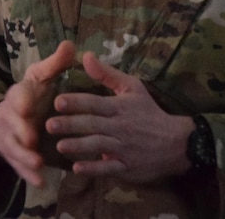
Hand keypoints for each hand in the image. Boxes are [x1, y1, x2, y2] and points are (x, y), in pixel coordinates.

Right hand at [0, 40, 75, 186]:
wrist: (8, 117)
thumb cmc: (31, 93)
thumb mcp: (41, 76)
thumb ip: (56, 64)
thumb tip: (70, 44)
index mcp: (19, 94)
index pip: (17, 95)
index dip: (21, 101)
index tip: (27, 106)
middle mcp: (11, 116)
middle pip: (13, 124)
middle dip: (21, 131)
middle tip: (32, 138)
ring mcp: (10, 137)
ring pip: (14, 148)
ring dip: (24, 156)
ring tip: (38, 163)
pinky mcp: (13, 155)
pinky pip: (19, 166)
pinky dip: (28, 174)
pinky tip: (40, 182)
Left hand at [45, 52, 194, 182]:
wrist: (175, 142)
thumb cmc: (149, 112)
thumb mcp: (133, 88)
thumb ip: (107, 74)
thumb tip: (86, 56)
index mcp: (120, 107)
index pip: (95, 103)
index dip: (77, 102)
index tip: (58, 101)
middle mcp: (121, 127)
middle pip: (93, 124)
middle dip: (71, 124)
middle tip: (49, 125)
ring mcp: (124, 147)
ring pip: (98, 145)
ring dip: (78, 146)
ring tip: (59, 146)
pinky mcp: (127, 166)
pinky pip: (108, 167)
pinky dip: (93, 168)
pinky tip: (77, 168)